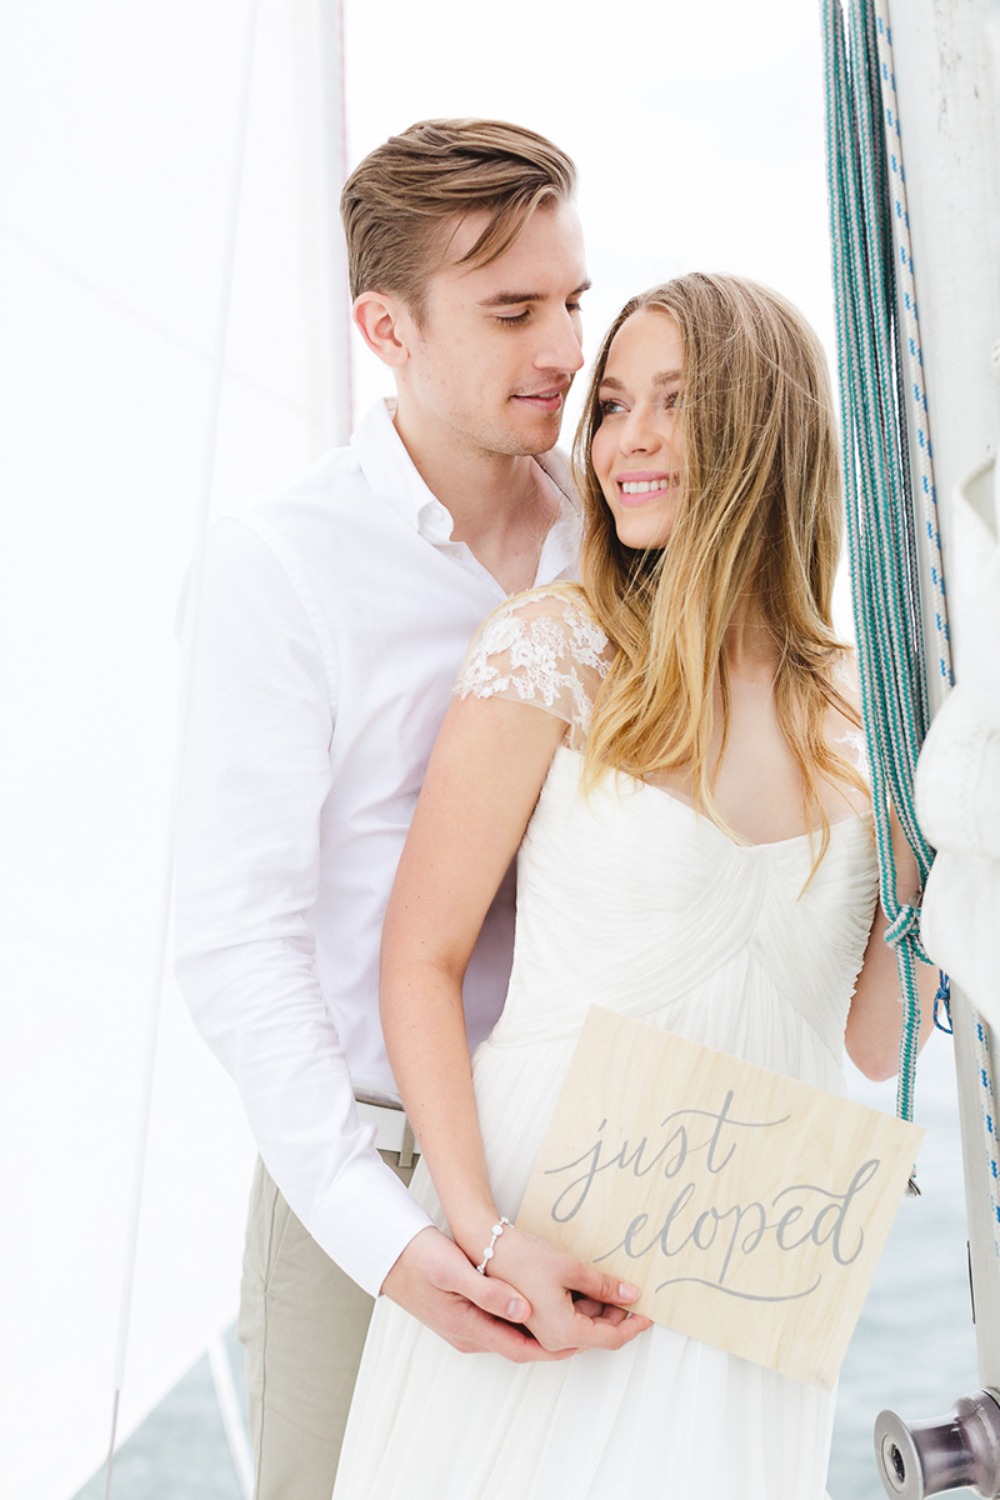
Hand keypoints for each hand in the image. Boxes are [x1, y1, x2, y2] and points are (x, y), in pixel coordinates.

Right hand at [380, 1226, 573, 1362]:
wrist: (388, 1253)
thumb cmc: (420, 1258)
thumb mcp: (454, 1270)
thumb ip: (489, 1292)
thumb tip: (524, 1311)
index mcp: (469, 1329)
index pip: (523, 1349)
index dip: (558, 1349)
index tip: (588, 1342)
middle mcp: (469, 1336)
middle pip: (522, 1347)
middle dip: (557, 1343)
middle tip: (590, 1329)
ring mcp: (465, 1328)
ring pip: (514, 1338)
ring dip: (544, 1332)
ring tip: (573, 1315)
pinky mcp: (463, 1315)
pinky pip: (503, 1326)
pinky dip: (527, 1321)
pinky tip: (538, 1304)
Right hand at [489, 1224, 651, 1353]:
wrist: (485, 1248)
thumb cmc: (523, 1257)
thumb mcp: (571, 1268)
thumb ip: (603, 1286)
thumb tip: (631, 1295)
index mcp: (563, 1332)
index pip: (611, 1338)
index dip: (633, 1326)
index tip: (649, 1313)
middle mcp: (552, 1339)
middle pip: (597, 1335)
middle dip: (618, 1315)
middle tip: (632, 1292)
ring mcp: (542, 1332)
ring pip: (583, 1327)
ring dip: (601, 1309)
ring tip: (612, 1284)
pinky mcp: (536, 1321)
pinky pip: (568, 1321)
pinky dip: (583, 1307)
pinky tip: (589, 1285)